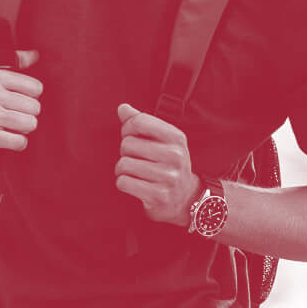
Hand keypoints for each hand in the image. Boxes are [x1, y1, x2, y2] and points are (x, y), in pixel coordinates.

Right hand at [0, 52, 40, 158]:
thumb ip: (13, 62)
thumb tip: (34, 55)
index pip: (35, 87)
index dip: (31, 96)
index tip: (19, 100)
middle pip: (35, 107)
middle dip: (28, 115)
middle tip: (14, 115)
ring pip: (29, 123)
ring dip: (24, 129)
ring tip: (12, 127)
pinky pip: (19, 141)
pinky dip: (17, 143)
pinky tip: (7, 138)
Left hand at [114, 104, 200, 226]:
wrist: (184, 199)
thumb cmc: (167, 164)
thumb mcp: (162, 140)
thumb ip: (141, 122)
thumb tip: (122, 108)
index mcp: (176, 137)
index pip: (140, 121)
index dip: (127, 128)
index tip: (131, 136)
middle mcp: (175, 155)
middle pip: (127, 143)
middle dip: (125, 152)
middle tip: (135, 158)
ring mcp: (168, 177)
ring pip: (123, 164)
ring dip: (122, 169)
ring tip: (133, 172)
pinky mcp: (158, 195)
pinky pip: (123, 182)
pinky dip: (123, 183)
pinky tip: (134, 184)